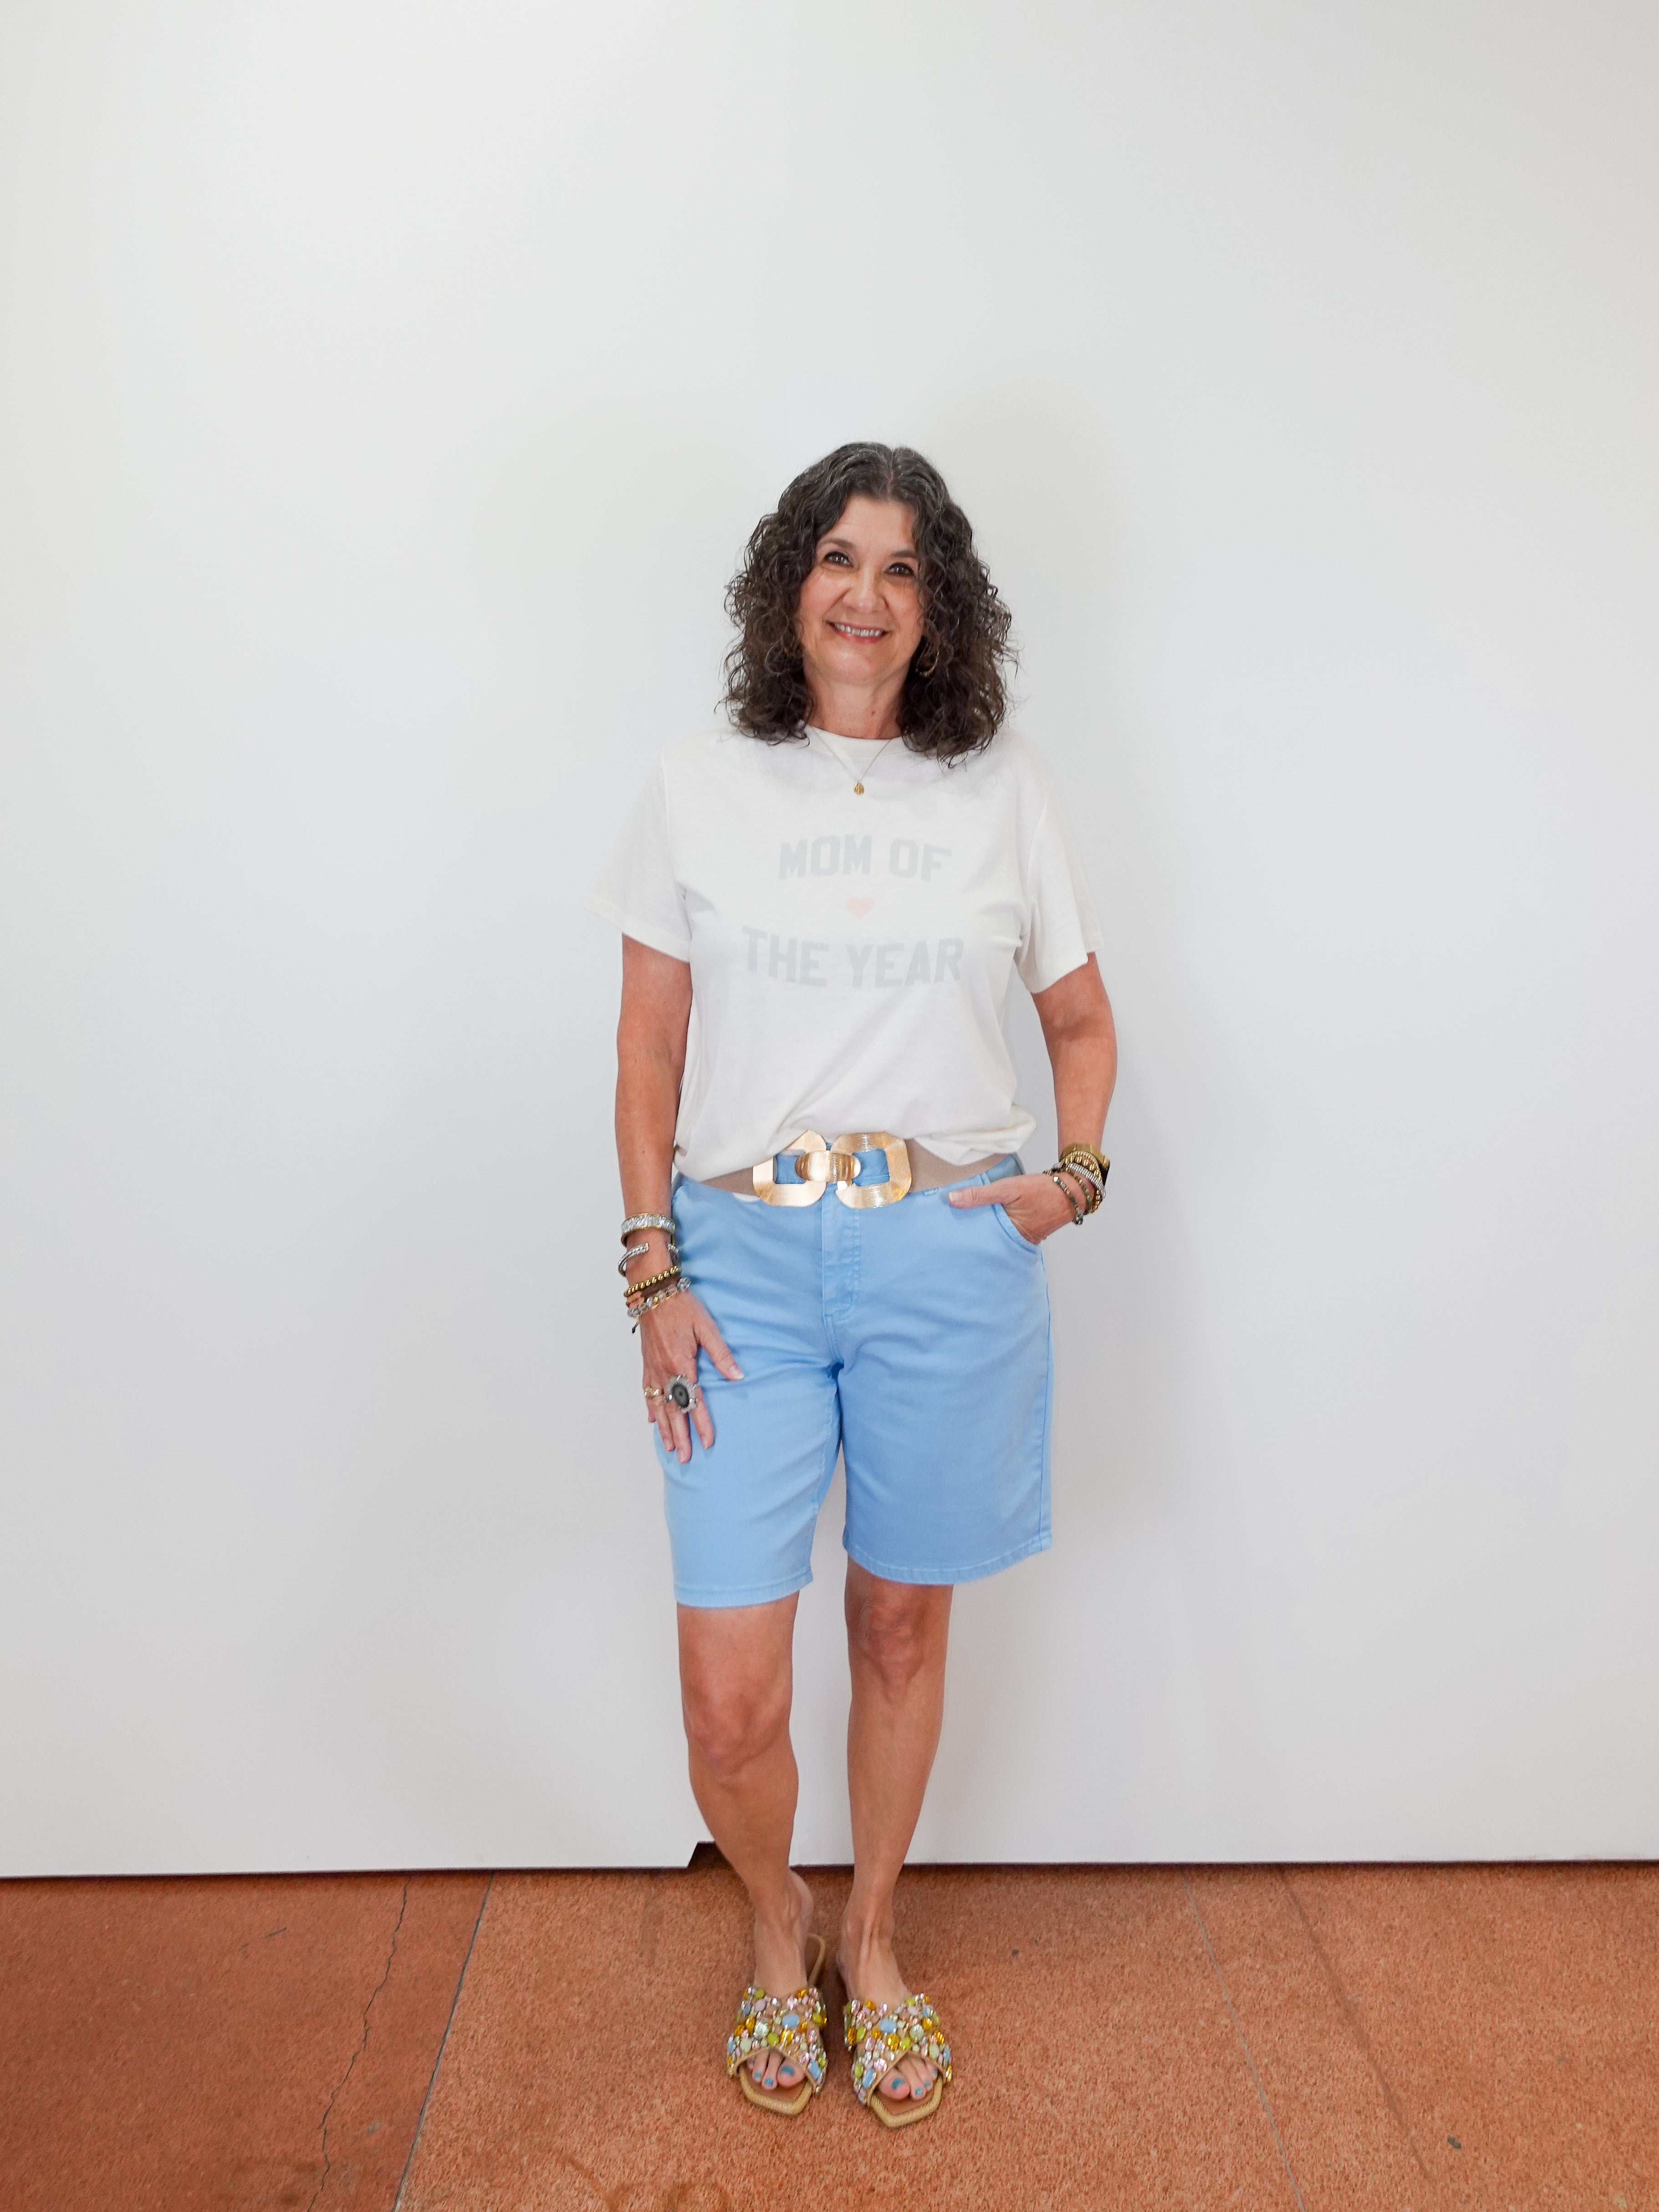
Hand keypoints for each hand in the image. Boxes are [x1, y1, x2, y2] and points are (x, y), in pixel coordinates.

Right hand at [639, 1289, 741, 1462]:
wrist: (653, 1292)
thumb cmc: (681, 1307)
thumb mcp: (706, 1327)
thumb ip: (721, 1353)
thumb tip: (737, 1375)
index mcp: (681, 1364)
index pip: (694, 1401)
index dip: (701, 1423)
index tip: (708, 1441)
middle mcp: (665, 1371)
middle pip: (674, 1410)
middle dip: (680, 1436)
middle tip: (685, 1457)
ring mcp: (653, 1369)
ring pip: (659, 1405)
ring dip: (664, 1428)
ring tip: (668, 1447)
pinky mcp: (647, 1364)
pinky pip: (647, 1392)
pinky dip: (650, 1408)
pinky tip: (652, 1420)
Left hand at [946, 1170, 1079, 1246]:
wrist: (1073, 1189)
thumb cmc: (1042, 1190)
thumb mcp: (1008, 1188)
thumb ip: (980, 1195)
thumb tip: (951, 1199)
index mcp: (1010, 1236)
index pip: (980, 1241)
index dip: (964, 1237)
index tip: (946, 1234)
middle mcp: (1016, 1241)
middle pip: (988, 1241)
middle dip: (972, 1237)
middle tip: (949, 1233)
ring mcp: (1023, 1237)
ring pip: (997, 1235)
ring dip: (985, 1230)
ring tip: (962, 1226)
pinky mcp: (1027, 1230)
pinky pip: (1007, 1230)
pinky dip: (997, 1226)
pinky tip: (985, 1219)